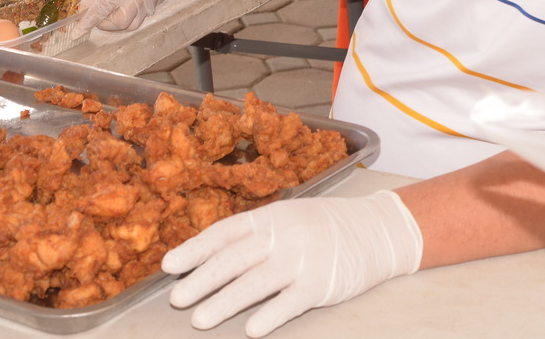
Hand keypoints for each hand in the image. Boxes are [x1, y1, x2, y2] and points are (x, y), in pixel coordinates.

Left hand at [79, 0, 174, 31]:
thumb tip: (87, 8)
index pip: (102, 10)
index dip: (87, 23)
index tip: (77, 32)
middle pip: (121, 23)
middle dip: (106, 24)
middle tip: (98, 16)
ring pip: (135, 22)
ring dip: (120, 19)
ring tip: (113, 7)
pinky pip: (146, 11)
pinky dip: (134, 9)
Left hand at [162, 191, 423, 337]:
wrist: (376, 229)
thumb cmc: (323, 226)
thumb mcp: (287, 218)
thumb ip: (254, 235)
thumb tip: (210, 256)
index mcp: (269, 216)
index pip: (223, 233)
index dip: (194, 249)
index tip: (169, 266)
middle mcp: (282, 235)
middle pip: (233, 260)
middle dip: (201, 280)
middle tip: (177, 299)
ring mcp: (302, 259)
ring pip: (254, 283)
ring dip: (224, 302)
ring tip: (200, 319)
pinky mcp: (321, 283)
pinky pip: (289, 303)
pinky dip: (268, 316)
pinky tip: (250, 329)